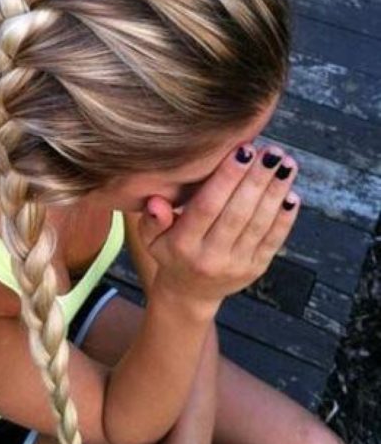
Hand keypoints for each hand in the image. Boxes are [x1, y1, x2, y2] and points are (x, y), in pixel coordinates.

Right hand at [138, 144, 300, 307]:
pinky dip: (285, 217)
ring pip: (259, 224)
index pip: (207, 207)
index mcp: (182, 245)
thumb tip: (156, 201)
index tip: (243, 150)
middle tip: (272, 151)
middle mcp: (210, 257)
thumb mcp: (151, 238)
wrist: (190, 293)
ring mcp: (236, 265)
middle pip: (238, 213)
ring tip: (287, 164)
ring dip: (276, 192)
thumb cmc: (171, 252)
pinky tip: (292, 193)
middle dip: (257, 179)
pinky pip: (273, 240)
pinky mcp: (256, 269)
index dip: (227, 178)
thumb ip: (151, 219)